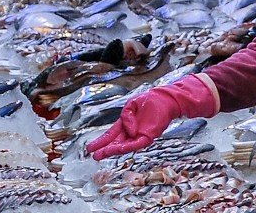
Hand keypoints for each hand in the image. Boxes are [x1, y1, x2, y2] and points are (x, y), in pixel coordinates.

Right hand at [86, 75, 217, 159]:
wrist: (165, 100)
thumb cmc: (150, 101)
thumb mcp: (132, 104)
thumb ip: (126, 116)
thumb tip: (127, 129)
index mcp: (125, 123)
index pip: (111, 134)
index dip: (101, 141)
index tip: (90, 148)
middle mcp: (131, 132)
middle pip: (115, 142)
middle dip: (104, 149)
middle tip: (93, 155)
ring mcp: (139, 135)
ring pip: (124, 146)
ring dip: (113, 150)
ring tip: (101, 154)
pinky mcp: (148, 137)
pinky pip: (136, 143)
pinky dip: (127, 146)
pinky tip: (118, 149)